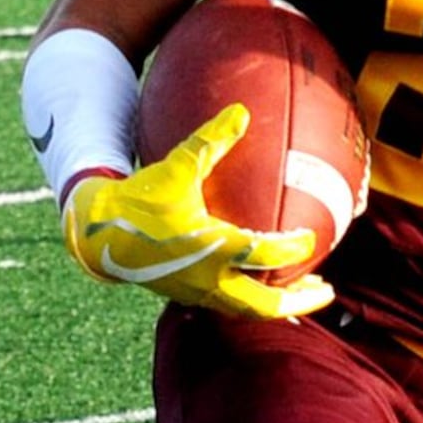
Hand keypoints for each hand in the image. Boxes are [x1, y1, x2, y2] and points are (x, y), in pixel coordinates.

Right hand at [62, 104, 333, 321]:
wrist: (97, 235)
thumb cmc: (137, 200)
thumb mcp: (173, 168)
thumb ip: (209, 142)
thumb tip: (241, 111)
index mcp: (210, 249)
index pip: (264, 254)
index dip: (293, 248)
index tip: (312, 238)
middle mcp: (208, 280)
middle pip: (264, 305)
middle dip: (298, 301)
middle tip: (325, 290)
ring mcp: (198, 294)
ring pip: (248, 311)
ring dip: (278, 305)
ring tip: (302, 294)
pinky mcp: (188, 296)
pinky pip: (230, 306)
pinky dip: (253, 299)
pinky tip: (262, 284)